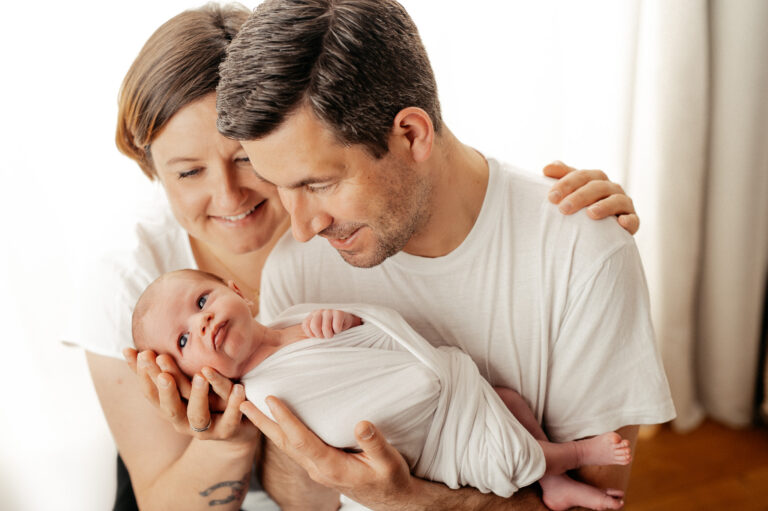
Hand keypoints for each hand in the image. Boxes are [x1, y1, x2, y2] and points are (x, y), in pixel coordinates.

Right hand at [123, 348, 258, 442]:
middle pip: (170, 407)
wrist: (237, 423)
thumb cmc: (205, 395)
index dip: (145, 376)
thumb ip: (158, 369)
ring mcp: (205, 430)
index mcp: (169, 408)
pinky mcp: (227, 431)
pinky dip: (233, 404)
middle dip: (166, 387)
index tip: (143, 353)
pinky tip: (238, 387)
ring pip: (198, 415)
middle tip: (163, 365)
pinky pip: (230, 419)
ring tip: (201, 375)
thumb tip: (127, 350)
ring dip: (198, 395)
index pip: (151, 394)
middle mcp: (183, 421)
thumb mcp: (181, 381)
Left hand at [241, 396, 413, 506]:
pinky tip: (275, 423)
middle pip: (283, 443)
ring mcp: (316, 469)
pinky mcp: (319, 466)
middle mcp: (317, 469)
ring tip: (250, 409)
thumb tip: (361, 424)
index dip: (285, 419)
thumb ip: (375, 444)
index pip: (301, 440)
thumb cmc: (390, 479)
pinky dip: (280, 433)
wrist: (392, 500)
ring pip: (285, 446)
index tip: (270, 399)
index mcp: (331, 466)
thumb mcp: (389, 462)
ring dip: (267, 427)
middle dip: (262, 422)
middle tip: (242, 403)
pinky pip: (293, 448)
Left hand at [302, 309, 362, 338]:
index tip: (317, 336)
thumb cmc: (329, 329)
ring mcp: (329, 311)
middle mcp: (319, 312)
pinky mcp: (339, 313)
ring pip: (326, 328)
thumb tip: (301, 342)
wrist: (345, 323)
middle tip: (325, 336)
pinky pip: (336, 326)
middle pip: (314, 326)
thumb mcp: (318, 331)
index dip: (312, 334)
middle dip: (320, 335)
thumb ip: (310, 333)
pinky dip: (338, 331)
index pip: (306, 325)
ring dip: (330, 335)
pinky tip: (339, 329)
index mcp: (312, 315)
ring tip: (332, 333)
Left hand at [543, 161, 638, 234]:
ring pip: (617, 200)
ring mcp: (623, 204)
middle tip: (563, 208)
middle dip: (580, 196)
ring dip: (604, 206)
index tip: (551, 197)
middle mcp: (611, 188)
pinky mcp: (632, 221)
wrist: (600, 231)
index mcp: (595, 179)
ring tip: (590, 214)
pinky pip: (633, 219)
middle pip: (597, 186)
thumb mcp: (571, 191)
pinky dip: (629, 220)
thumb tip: (546, 169)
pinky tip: (621, 223)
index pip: (582, 175)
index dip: (566, 184)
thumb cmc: (581, 207)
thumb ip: (561, 178)